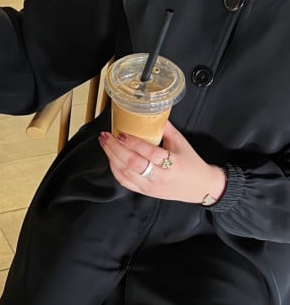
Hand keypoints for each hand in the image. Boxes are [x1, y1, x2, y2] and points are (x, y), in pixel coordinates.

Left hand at [98, 122, 226, 204]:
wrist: (199, 187)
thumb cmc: (192, 164)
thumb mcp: (182, 143)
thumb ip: (166, 128)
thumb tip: (152, 112)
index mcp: (173, 163)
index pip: (149, 152)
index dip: (133, 142)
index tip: (122, 133)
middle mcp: (160, 177)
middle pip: (133, 164)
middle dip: (116, 148)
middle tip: (106, 136)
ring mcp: (151, 187)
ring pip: (126, 174)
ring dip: (112, 158)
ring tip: (105, 144)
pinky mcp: (146, 192)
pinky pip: (125, 183)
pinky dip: (115, 170)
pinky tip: (111, 159)